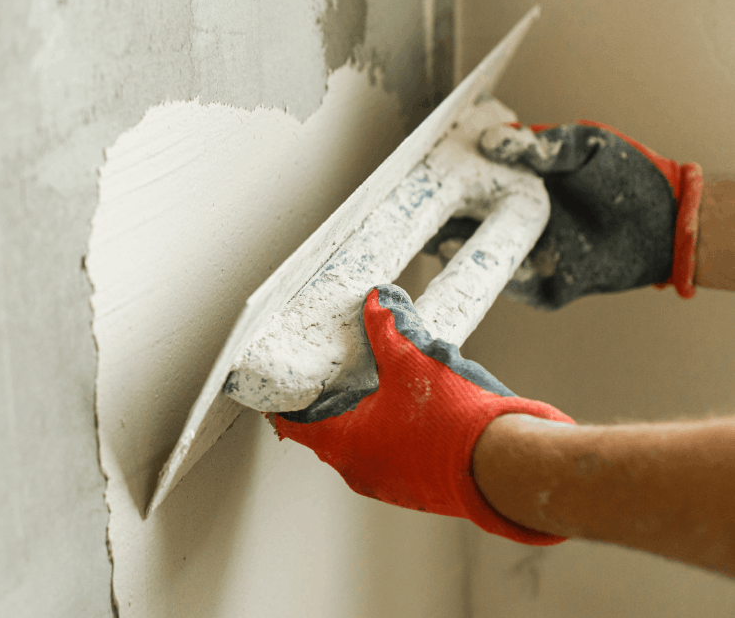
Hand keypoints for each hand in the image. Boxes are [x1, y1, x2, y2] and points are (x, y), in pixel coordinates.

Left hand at [273, 285, 573, 544]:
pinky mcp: (416, 489)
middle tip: (339, 375)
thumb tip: (376, 300)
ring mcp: (387, 484)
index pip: (293, 422)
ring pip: (363, 445)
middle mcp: (358, 469)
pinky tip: (416, 413)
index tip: (283, 384)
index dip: (284, 400)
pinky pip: (393, 457)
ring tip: (383, 388)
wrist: (507, 467)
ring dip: (367, 419)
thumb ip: (387, 328)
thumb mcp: (414, 358)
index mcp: (343, 441)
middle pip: (328, 431)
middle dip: (332, 402)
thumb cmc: (454, 419)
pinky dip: (394, 434)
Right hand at [423, 121, 702, 308]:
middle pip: (462, 227)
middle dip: (436, 225)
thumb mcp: (584, 146)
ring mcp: (528, 256)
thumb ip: (539, 144)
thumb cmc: (628, 177)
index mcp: (517, 188)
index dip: (442, 186)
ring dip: (456, 253)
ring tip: (440, 241)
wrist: (668, 223)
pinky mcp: (546, 287)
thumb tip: (490, 143)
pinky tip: (480, 260)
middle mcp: (515, 223)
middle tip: (417, 217)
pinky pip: (515, 286)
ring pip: (480, 260)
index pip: (468, 187)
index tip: (419, 179)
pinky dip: (497, 278)